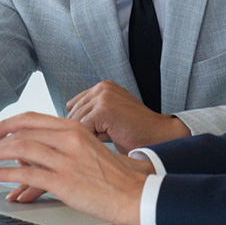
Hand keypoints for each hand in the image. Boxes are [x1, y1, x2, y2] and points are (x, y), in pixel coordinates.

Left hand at [0, 112, 154, 224]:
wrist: (135, 192)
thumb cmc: (116, 175)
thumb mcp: (90, 148)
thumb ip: (65, 146)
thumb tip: (39, 154)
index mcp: (75, 129)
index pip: (33, 118)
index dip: (9, 122)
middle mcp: (69, 139)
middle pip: (22, 131)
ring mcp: (66, 160)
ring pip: (20, 149)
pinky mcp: (64, 181)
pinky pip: (27, 174)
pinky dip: (7, 174)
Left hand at [65, 80, 189, 153]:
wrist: (158, 135)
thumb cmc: (135, 132)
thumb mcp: (110, 117)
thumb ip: (92, 113)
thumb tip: (66, 122)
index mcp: (104, 87)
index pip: (75, 104)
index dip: (81, 123)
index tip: (95, 133)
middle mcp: (102, 87)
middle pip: (73, 113)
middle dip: (83, 130)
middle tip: (103, 136)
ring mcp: (103, 96)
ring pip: (77, 122)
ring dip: (89, 134)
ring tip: (109, 135)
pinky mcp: (104, 108)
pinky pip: (83, 128)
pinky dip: (93, 138)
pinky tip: (110, 136)